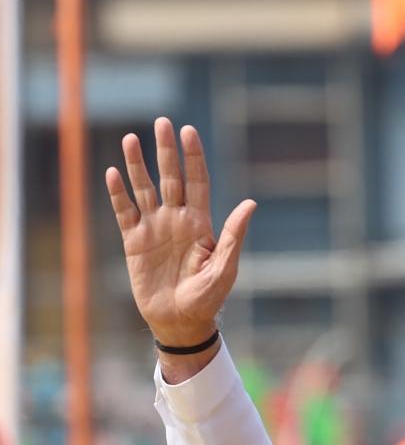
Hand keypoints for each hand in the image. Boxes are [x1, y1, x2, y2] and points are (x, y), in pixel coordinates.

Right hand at [105, 117, 255, 347]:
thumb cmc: (208, 298)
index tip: (188, 131)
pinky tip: (113, 173)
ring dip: (137, 165)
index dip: (193, 157)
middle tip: (162, 122)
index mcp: (201, 224)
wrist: (180, 322)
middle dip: (166, 150)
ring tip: (131, 138)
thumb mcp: (225, 268)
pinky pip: (124, 211)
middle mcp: (177, 220)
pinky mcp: (134, 241)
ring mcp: (154, 228)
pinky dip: (118, 193)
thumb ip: (233, 235)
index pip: (197, 182)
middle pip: (171, 177)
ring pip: (145, 188)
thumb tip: (251, 203)